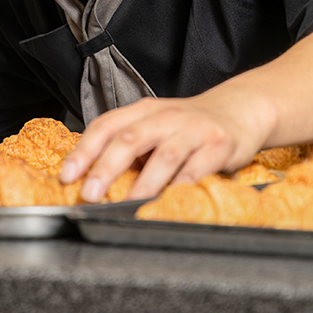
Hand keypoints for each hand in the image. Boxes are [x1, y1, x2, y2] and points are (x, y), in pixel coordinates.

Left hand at [57, 19, 312, 202]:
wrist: (244, 108)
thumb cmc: (192, 124)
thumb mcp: (157, 125)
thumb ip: (130, 144)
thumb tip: (89, 175)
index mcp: (144, 111)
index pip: (106, 125)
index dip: (84, 150)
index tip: (67, 176)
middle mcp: (166, 116)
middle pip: (129, 139)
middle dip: (105, 167)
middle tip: (89, 194)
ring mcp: (193, 129)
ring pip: (163, 156)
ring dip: (142, 183)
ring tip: (125, 205)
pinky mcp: (219, 145)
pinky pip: (198, 170)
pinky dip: (181, 188)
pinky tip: (169, 203)